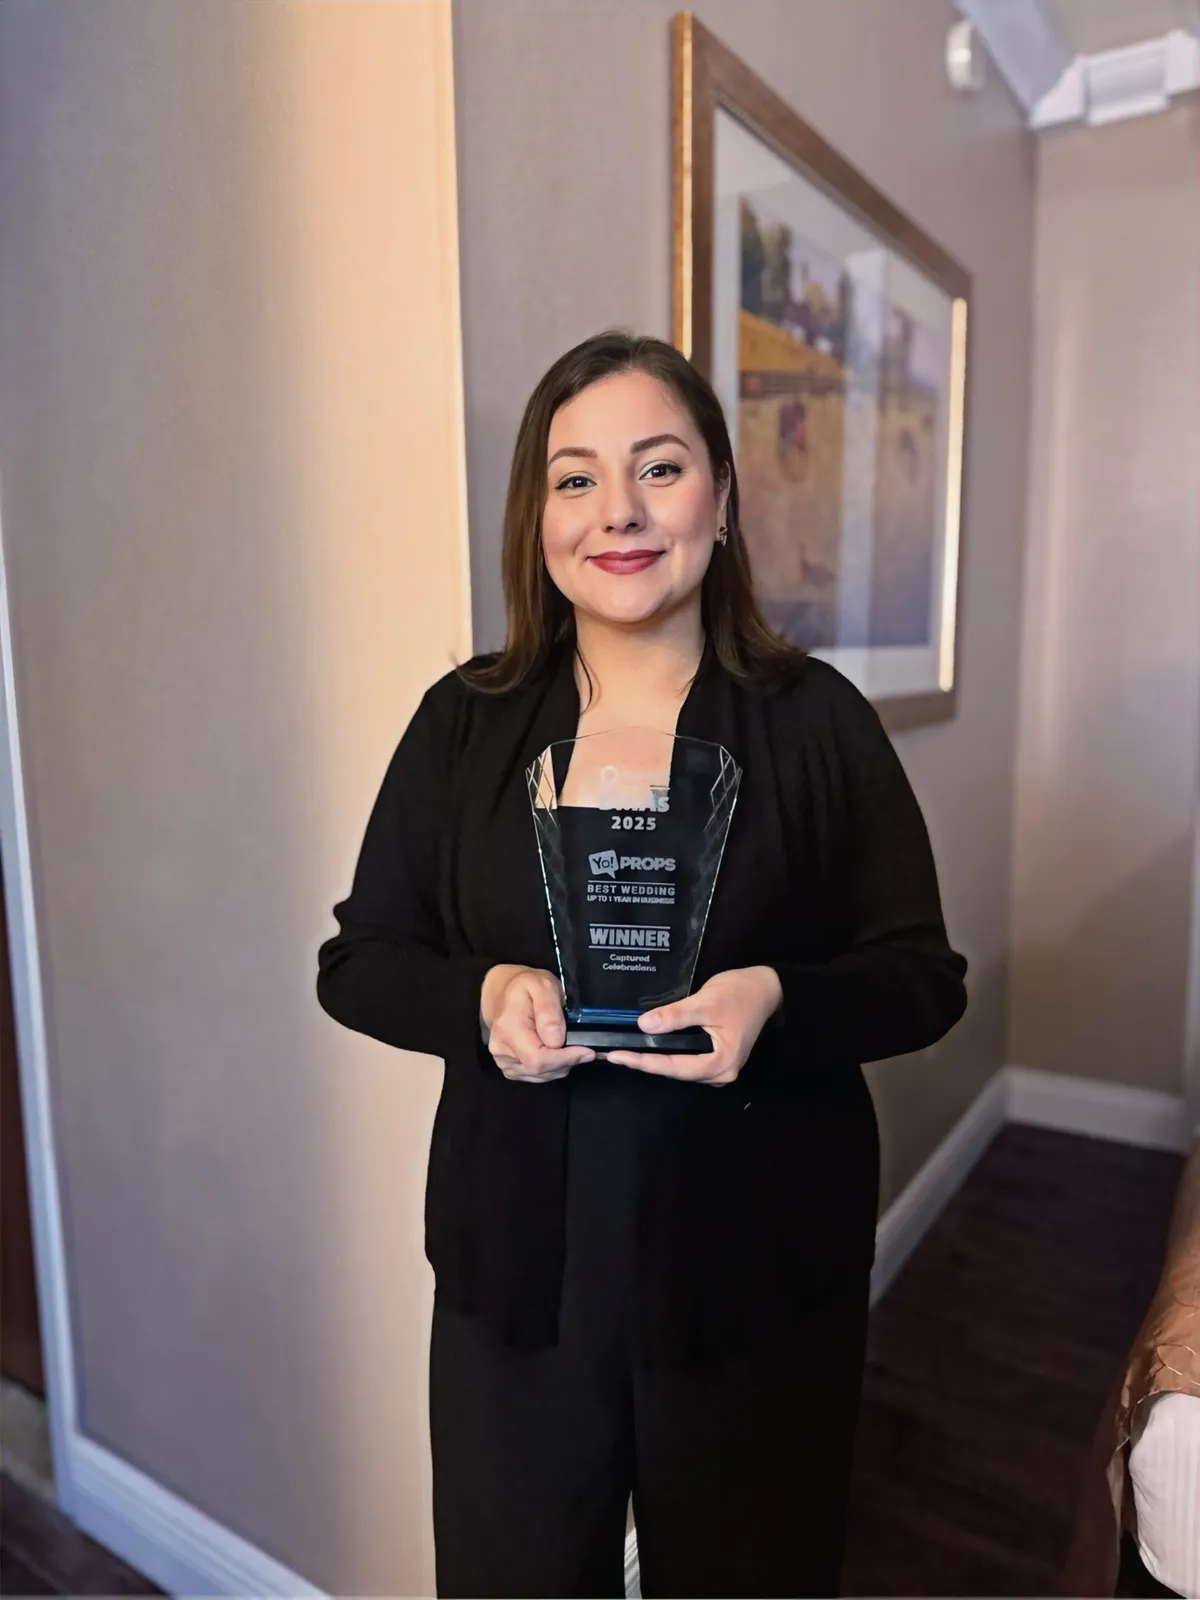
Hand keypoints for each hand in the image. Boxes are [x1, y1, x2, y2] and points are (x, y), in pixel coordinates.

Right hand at [480, 964, 594, 1083]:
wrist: (504, 993)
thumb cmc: (525, 986)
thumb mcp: (542, 985)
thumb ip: (549, 1011)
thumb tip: (556, 1041)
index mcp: (508, 1028)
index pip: (538, 1059)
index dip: (565, 1059)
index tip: (588, 1052)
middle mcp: (501, 1049)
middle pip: (540, 1071)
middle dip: (567, 1062)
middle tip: (583, 1047)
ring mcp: (503, 1061)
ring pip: (540, 1076)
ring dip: (560, 1066)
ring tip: (569, 1047)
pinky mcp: (509, 1068)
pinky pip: (535, 1077)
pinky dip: (552, 1069)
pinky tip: (556, 1052)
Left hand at [606, 966, 782, 1085]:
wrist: (767, 988)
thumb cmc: (739, 994)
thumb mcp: (705, 1003)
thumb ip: (675, 1016)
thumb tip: (644, 1026)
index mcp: (720, 1064)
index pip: (674, 1067)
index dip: (643, 1061)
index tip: (616, 1056)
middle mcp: (721, 1073)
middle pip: (677, 1072)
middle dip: (646, 1063)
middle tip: (615, 1055)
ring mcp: (721, 1068)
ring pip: (681, 1069)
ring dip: (656, 1060)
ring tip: (628, 1052)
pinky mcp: (718, 1058)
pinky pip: (689, 1061)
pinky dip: (670, 1056)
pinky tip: (651, 1048)